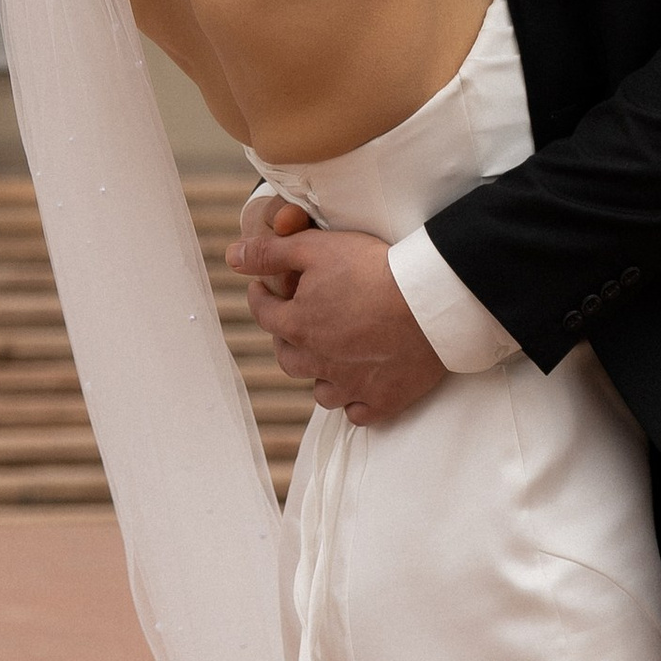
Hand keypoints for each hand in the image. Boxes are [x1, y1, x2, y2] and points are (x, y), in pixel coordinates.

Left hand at [227, 215, 448, 423]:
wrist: (428, 302)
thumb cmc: (372, 269)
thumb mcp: (316, 248)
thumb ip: (271, 253)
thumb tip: (232, 256)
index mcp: (299, 326)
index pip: (264, 314)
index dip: (260, 297)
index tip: (262, 289)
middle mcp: (319, 363)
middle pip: (288, 358)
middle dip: (285, 338)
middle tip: (295, 322)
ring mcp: (351, 387)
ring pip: (321, 391)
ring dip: (318, 374)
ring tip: (326, 356)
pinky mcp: (383, 402)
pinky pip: (357, 412)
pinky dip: (353, 400)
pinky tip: (357, 386)